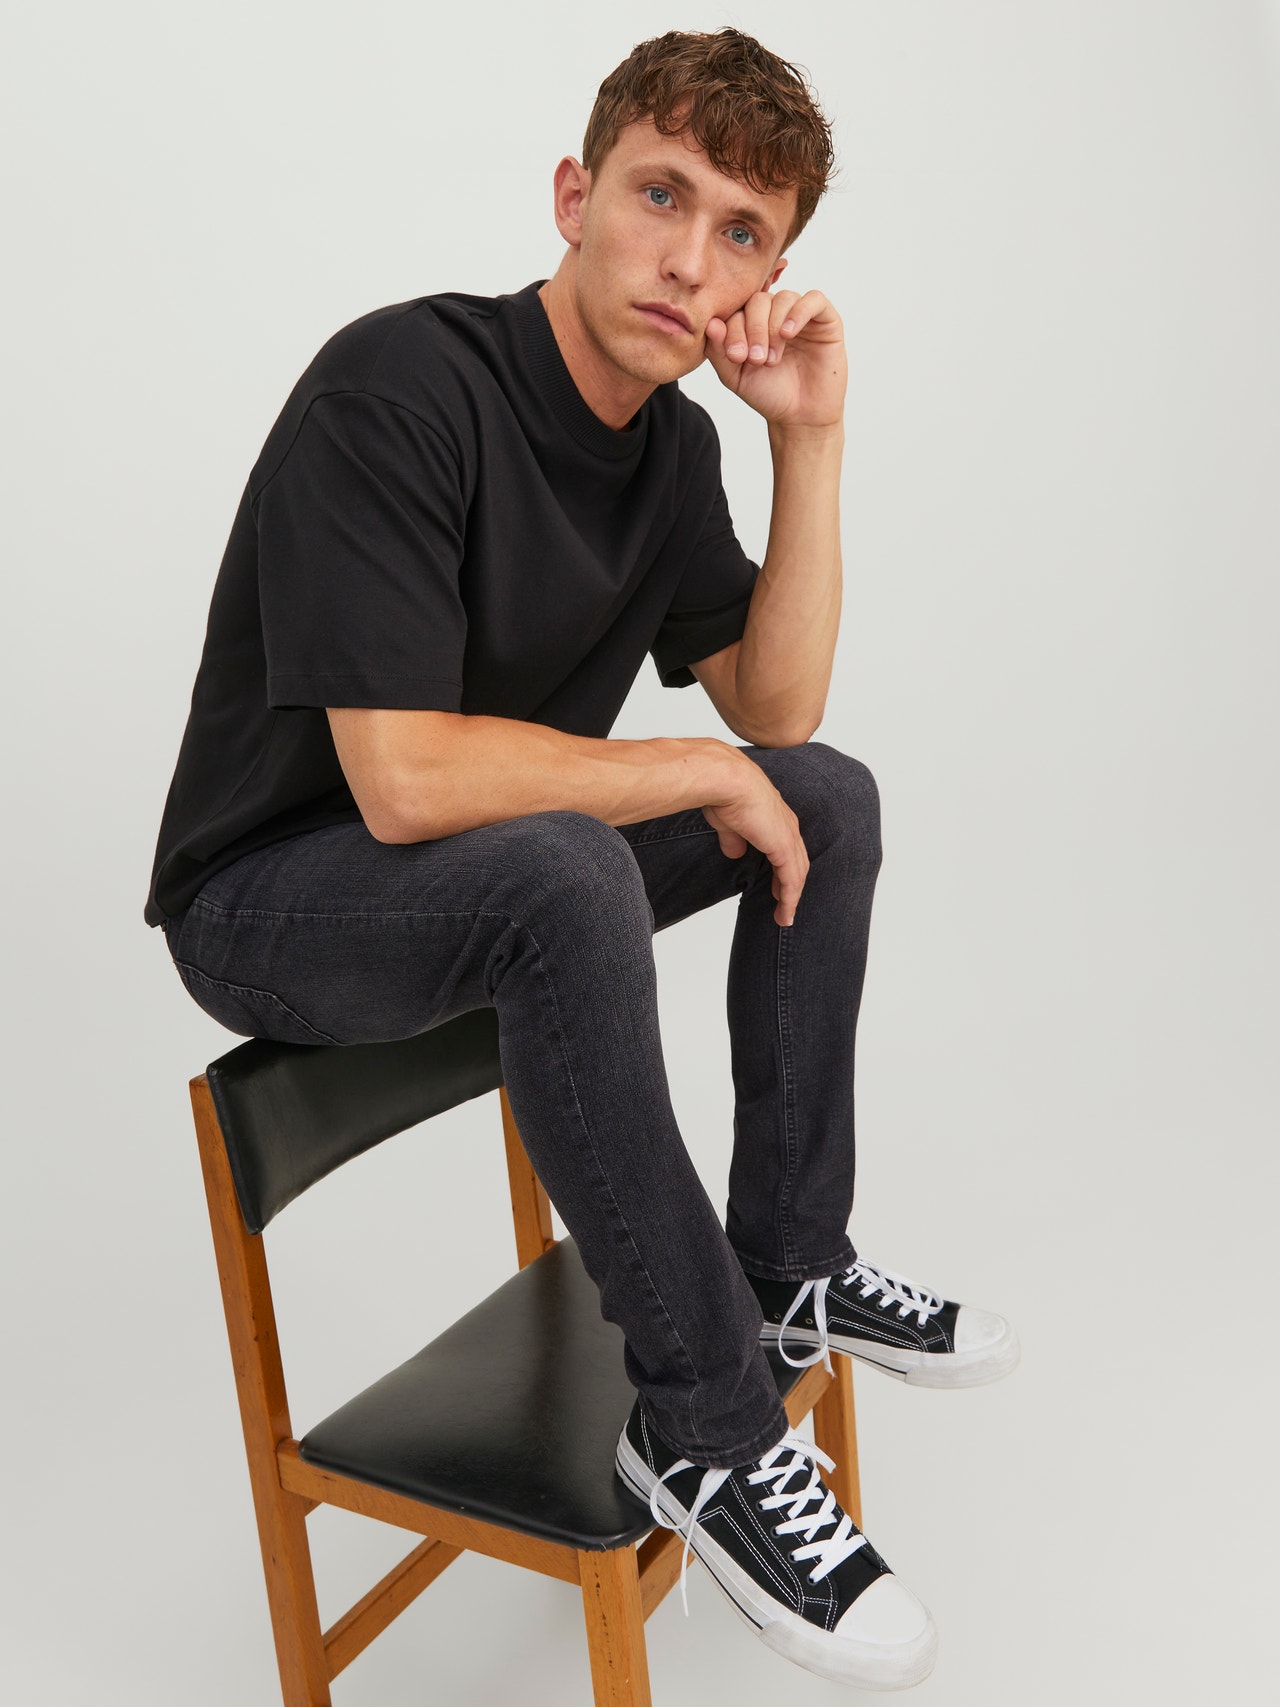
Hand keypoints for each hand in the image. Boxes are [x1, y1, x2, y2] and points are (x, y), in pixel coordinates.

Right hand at [701, 753, 809, 926]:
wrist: (725, 780)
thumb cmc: (722, 792)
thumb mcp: (728, 822)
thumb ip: (734, 838)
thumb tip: (734, 852)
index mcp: (775, 816)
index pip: (786, 847)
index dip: (784, 867)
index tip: (777, 886)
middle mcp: (787, 824)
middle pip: (797, 861)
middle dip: (791, 885)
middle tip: (785, 905)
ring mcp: (787, 835)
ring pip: (797, 872)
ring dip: (791, 897)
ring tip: (784, 916)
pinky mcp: (784, 846)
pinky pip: (792, 878)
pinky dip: (790, 897)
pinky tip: (785, 912)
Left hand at [704, 288, 846, 429]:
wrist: (800, 416)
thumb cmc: (769, 394)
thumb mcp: (735, 377)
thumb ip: (719, 351)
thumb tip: (711, 323)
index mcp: (752, 323)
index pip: (738, 309)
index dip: (733, 329)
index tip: (736, 357)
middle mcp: (775, 314)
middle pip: (759, 300)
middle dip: (753, 329)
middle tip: (756, 359)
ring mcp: (800, 315)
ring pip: (783, 298)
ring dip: (773, 327)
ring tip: (772, 358)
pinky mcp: (825, 320)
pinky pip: (814, 300)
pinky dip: (799, 312)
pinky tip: (788, 334)